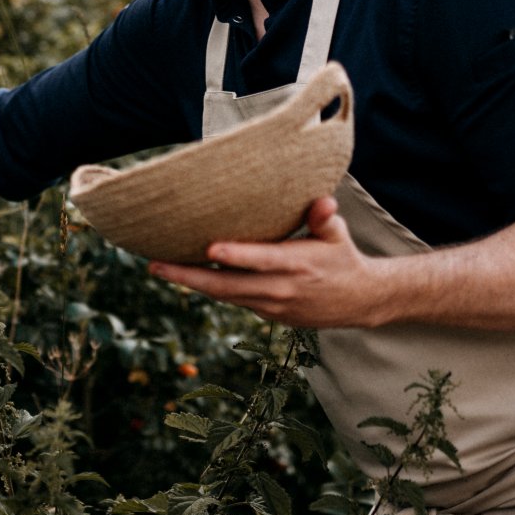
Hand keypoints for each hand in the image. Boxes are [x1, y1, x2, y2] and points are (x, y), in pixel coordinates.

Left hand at [147, 196, 387, 327]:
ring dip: (191, 283)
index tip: (210, 248)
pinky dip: (209, 289)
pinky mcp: (267, 314)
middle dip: (190, 276)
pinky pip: (233, 300)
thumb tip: (323, 201)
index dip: (236, 256)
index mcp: (298, 264)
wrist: (358, 301)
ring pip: (225, 296)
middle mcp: (281, 288)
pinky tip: (185, 276)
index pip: (262, 260)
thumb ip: (324, 218)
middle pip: (229, 286)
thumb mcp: (338, 235)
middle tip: (155, 265)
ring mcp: (272, 305)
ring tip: (159, 268)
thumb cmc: (342, 257)